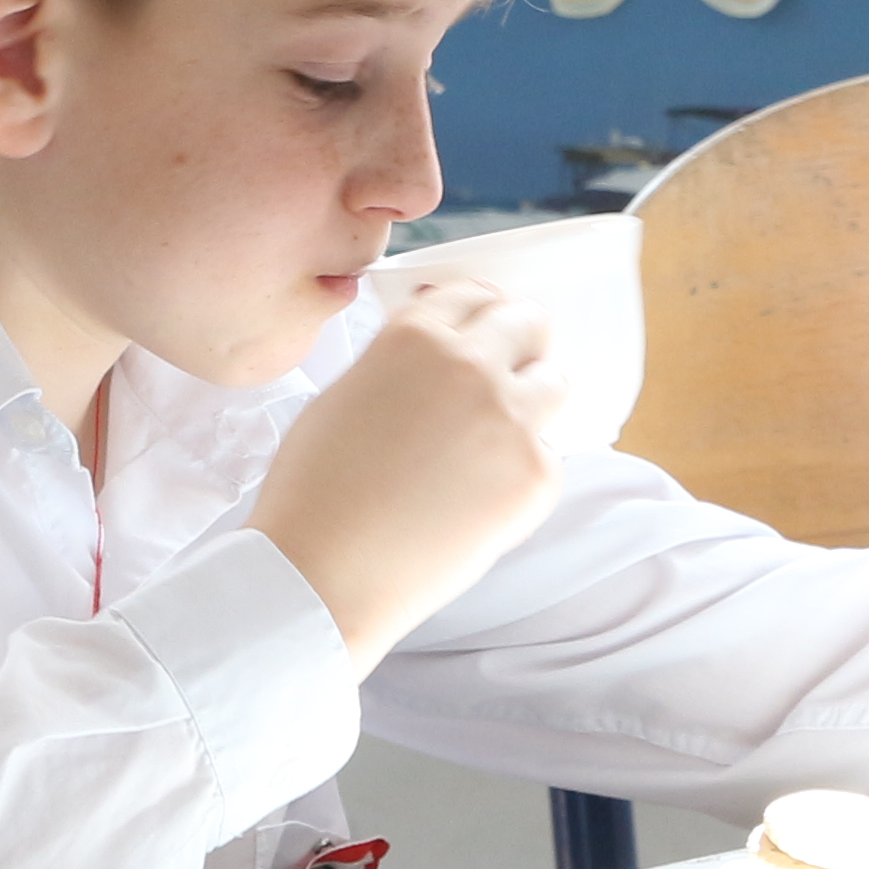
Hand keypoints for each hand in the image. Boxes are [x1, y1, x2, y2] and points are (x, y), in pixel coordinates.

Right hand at [252, 278, 563, 668]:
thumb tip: (438, 358)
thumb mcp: (344, 396)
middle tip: (509, 372)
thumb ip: (398, 364)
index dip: (480, 310)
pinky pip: (547, 457)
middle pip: (527, 324)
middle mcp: (471, 365)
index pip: (472, 295)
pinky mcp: (535, 475)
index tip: (485, 325)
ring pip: (553, 383)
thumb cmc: (315, 493)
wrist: (323, 573)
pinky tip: (477, 500)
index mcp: (415, 337)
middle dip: (519, 343)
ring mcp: (510, 420)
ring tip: (494, 440)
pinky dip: (522, 473)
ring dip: (532, 400)